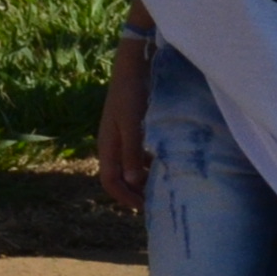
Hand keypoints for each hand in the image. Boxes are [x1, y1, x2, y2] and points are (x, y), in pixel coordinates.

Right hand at [96, 39, 152, 210]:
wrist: (133, 66)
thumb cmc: (131, 94)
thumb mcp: (132, 124)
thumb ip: (132, 152)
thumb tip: (132, 181)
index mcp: (108, 147)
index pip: (111, 181)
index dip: (125, 197)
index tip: (144, 209)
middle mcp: (113, 144)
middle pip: (121, 176)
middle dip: (135, 191)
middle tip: (157, 202)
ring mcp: (123, 135)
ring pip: (132, 165)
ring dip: (144, 177)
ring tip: (164, 185)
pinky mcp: (135, 126)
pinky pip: (140, 151)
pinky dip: (150, 161)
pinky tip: (168, 162)